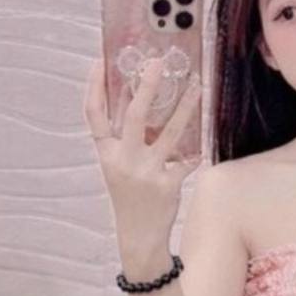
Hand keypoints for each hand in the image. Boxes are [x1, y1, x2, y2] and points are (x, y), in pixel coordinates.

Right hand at [83, 55, 201, 259]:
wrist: (139, 235)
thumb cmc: (130, 196)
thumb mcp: (118, 166)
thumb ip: (126, 139)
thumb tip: (143, 101)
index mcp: (107, 153)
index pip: (93, 114)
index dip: (94, 86)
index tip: (101, 60)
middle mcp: (124, 160)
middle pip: (134, 116)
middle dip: (146, 85)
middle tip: (158, 62)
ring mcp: (146, 172)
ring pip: (170, 132)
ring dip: (185, 106)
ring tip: (196, 86)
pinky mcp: (167, 185)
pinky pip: (187, 160)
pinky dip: (195, 153)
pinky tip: (202, 144)